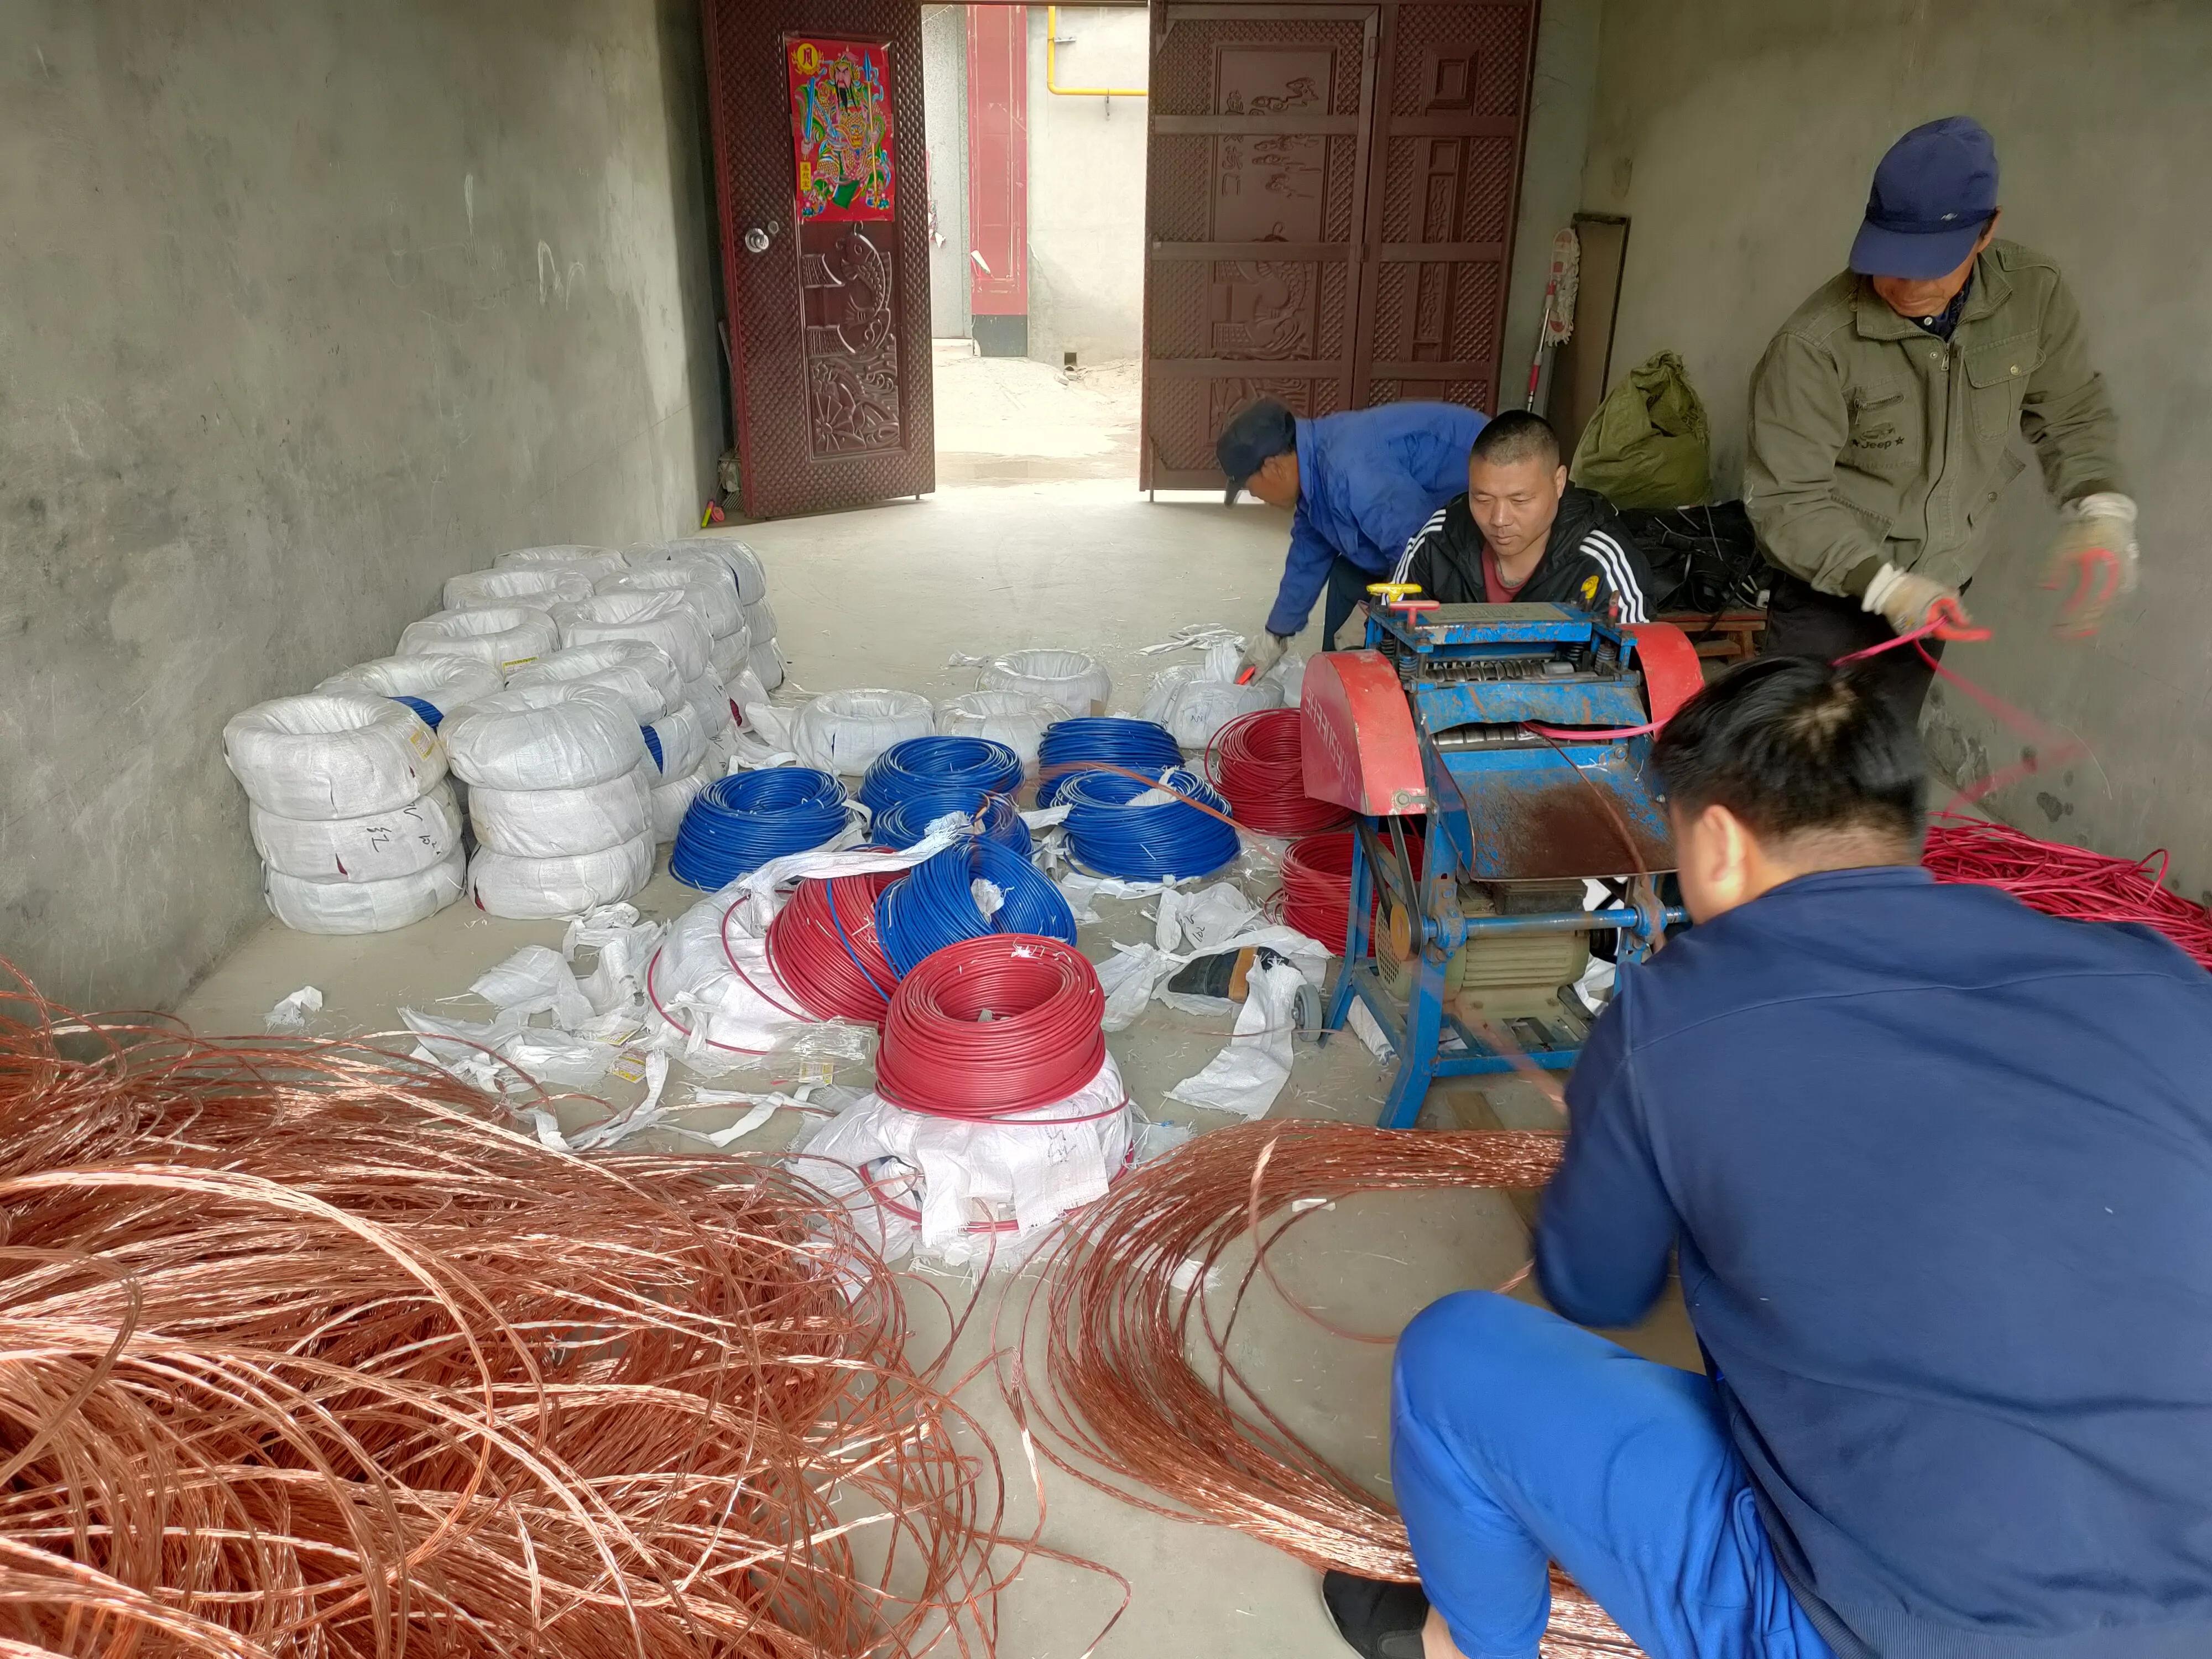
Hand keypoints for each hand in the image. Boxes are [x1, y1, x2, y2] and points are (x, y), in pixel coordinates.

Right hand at [1237, 628, 1289, 680]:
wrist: (1276, 635)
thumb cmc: (1269, 650)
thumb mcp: (1264, 667)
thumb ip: (1257, 676)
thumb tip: (1251, 683)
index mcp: (1246, 658)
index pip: (1240, 670)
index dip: (1239, 677)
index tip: (1239, 683)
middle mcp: (1248, 652)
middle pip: (1248, 665)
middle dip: (1252, 671)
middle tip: (1256, 677)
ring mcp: (1254, 646)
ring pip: (1255, 659)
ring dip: (1260, 664)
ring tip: (1269, 666)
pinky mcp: (1260, 643)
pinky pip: (1260, 654)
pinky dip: (1264, 658)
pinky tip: (1272, 660)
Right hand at [1862, 563, 1982, 639]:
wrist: (1885, 588)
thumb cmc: (1915, 589)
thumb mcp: (1940, 593)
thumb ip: (1956, 608)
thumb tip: (1968, 622)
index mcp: (1932, 625)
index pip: (1953, 632)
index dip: (1968, 633)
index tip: (1984, 634)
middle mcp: (1922, 633)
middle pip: (1941, 627)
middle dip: (1946, 617)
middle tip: (1947, 600)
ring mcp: (1910, 631)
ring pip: (1929, 625)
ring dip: (1934, 615)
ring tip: (1933, 597)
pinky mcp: (1901, 627)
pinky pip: (1918, 623)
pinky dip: (1923, 614)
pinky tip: (1921, 601)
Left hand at [2042, 492, 2137, 637]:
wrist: (2107, 512)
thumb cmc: (2083, 529)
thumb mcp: (2064, 546)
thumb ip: (2055, 568)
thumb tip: (2047, 588)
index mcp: (2100, 570)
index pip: (2088, 602)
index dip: (2075, 619)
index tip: (2060, 630)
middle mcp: (2116, 576)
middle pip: (2100, 607)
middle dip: (2084, 624)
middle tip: (2069, 637)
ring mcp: (2124, 575)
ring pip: (2111, 604)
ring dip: (2096, 620)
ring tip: (2082, 633)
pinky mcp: (2127, 573)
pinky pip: (2118, 596)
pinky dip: (2107, 609)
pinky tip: (2098, 619)